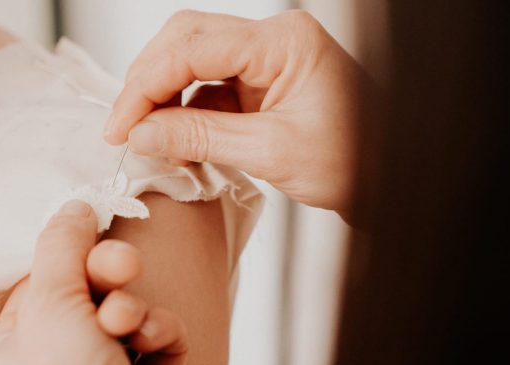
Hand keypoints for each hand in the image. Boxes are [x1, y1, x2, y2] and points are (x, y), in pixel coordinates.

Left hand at [0, 200, 205, 364]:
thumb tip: (73, 208)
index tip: (85, 230)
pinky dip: (158, 330)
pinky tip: (149, 343)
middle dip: (105, 272)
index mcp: (12, 351)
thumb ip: (61, 244)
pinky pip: (160, 332)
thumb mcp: (46, 300)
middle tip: (118, 265)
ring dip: (130, 305)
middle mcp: (58, 363)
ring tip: (124, 323)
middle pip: (87, 290)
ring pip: (128, 306)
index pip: (42, 283)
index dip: (65, 256)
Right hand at [104, 9, 373, 216]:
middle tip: (123, 129)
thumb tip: (141, 134)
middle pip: (185, 42)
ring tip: (147, 139)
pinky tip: (174, 140)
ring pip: (191, 63)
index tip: (120, 127)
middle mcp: (272, 41)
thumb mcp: (271, 152)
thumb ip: (199, 137)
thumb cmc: (355, 160)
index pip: (192, 48)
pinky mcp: (260, 85)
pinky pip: (207, 89)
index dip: (144, 86)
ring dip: (162, 99)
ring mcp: (265, 61)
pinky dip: (183, 114)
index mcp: (283, 42)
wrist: (389, 178)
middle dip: (147, 84)